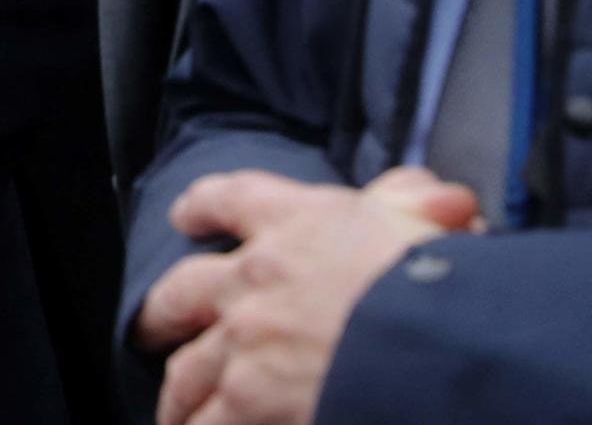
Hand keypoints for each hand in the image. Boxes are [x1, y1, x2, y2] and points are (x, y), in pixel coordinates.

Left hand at [145, 167, 474, 424]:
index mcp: (298, 223)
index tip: (184, 216)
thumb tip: (435, 198)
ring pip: (188, 368)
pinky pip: (208, 420)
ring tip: (175, 409)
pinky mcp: (249, 397)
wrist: (443, 341)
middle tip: (154, 326)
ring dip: (179, 391)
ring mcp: (246, 339)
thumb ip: (416, 205)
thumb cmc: (445, 283)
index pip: (232, 199)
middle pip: (183, 290)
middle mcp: (257, 277)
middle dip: (163, 312)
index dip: (202, 206)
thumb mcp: (430, 225)